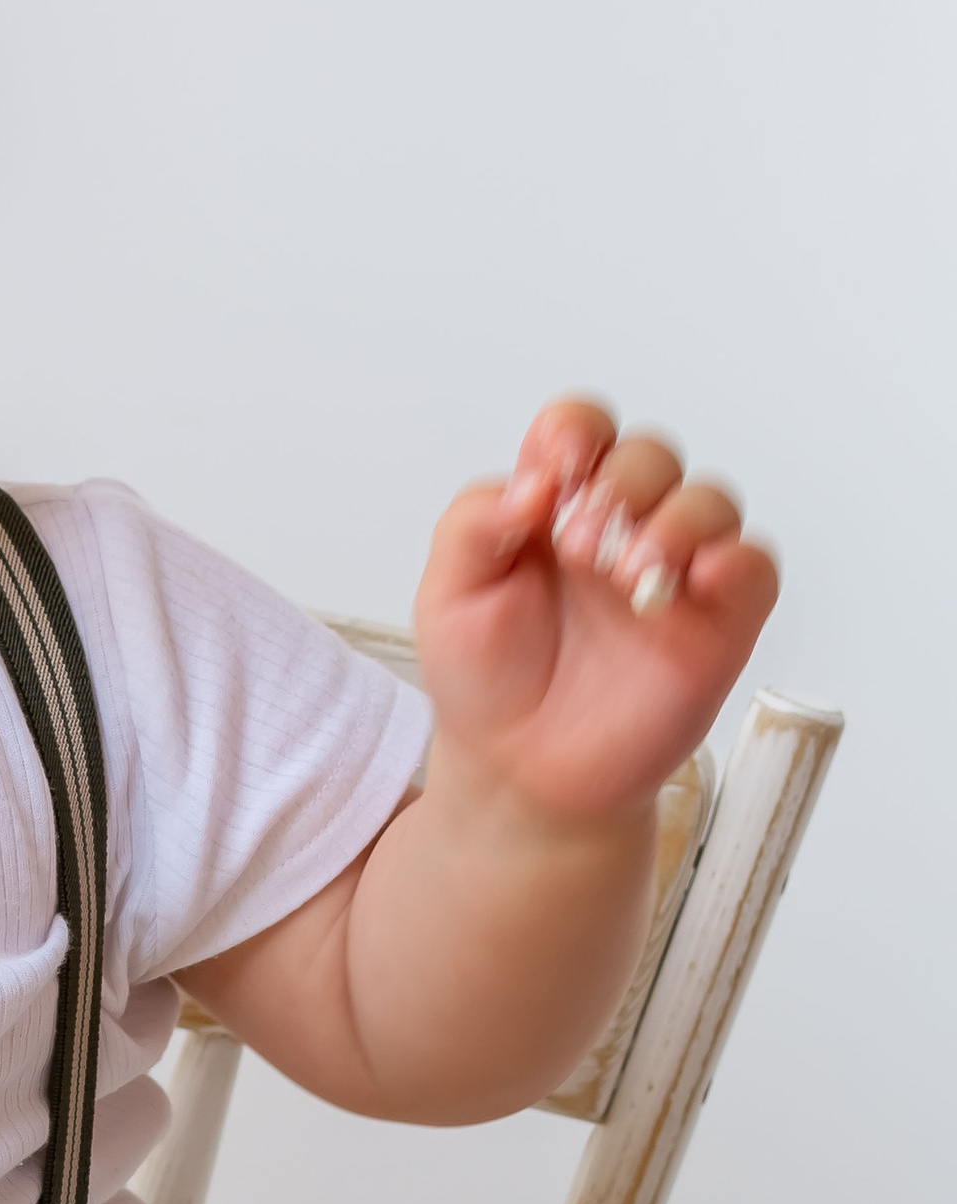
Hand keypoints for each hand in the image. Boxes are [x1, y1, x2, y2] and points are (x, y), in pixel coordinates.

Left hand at [414, 397, 778, 827]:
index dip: (576, 430)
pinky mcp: (719, 623)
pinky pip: (753, 567)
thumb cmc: (486, 682)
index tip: (557, 468)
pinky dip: (735, 559)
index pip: (583, 430)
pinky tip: (697, 580)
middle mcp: (623, 528)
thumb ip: (475, 523)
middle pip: (650, 455)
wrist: (520, 773)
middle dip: (620, 485)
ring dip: (675, 521)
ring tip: (629, 576)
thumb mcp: (449, 596)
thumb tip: (535, 482)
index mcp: (557, 508)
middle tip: (580, 548)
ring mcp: (676, 573)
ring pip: (709, 500)